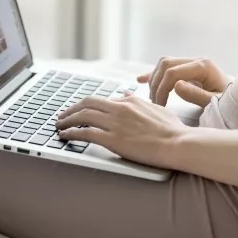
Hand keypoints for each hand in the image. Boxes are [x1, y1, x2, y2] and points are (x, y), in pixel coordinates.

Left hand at [56, 96, 186, 168]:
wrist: (177, 143)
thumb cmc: (172, 130)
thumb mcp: (157, 108)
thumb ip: (140, 102)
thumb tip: (127, 94)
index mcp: (131, 101)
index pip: (103, 100)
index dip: (88, 105)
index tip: (81, 111)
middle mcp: (120, 108)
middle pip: (87, 103)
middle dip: (71, 109)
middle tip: (63, 116)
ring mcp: (115, 124)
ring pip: (82, 116)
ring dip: (67, 121)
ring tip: (59, 126)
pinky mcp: (113, 139)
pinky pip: (85, 133)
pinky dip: (71, 133)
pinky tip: (65, 136)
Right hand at [137, 57, 232, 106]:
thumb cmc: (231, 103)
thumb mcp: (217, 103)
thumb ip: (197, 95)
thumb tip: (175, 86)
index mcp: (203, 66)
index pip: (173, 72)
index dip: (162, 89)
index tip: (161, 106)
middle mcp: (197, 60)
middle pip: (165, 64)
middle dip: (156, 84)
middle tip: (156, 103)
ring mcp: (192, 62)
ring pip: (164, 63)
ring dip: (154, 79)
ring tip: (153, 98)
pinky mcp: (189, 69)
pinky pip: (168, 67)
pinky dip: (154, 74)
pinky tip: (140, 79)